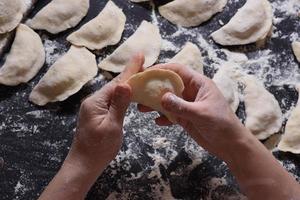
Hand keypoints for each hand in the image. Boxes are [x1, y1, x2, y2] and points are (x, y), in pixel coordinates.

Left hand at [66, 54, 143, 173]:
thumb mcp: (112, 126)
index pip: (117, 82)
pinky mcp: (97, 114)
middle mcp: (94, 101)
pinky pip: (112, 100)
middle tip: (145, 63)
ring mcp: (95, 107)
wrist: (84, 165)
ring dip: (128, 84)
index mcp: (97, 102)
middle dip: (130, 74)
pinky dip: (123, 95)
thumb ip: (119, 105)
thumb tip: (126, 84)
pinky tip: (130, 93)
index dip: (131, 69)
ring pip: (114, 92)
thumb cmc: (99, 149)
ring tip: (141, 76)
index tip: (140, 55)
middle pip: (115, 85)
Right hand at [139, 63, 247, 158]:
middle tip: (138, 90)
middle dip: (154, 87)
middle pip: (169, 84)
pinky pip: (170, 114)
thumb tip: (162, 97)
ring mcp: (187, 105)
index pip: (177, 70)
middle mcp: (191, 92)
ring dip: (155, 103)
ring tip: (141, 107)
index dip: (161, 69)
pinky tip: (157, 121)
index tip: (145, 73)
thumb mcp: (201, 114)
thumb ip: (181, 106)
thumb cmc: (221, 124)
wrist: (230, 145)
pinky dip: (163, 116)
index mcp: (198, 84)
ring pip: (168, 100)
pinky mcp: (185, 117)